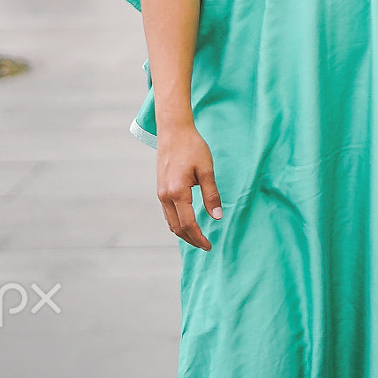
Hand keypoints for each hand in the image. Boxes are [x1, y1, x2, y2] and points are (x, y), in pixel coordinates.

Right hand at [156, 120, 220, 250]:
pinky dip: (177, 222)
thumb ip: (211, 195)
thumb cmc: (193, 147)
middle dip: (191, 239)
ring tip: (198, 237)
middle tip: (205, 245)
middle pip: (176, 228)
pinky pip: (167, 213)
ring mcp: (160, 194)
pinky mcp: (160, 189)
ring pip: (170, 222)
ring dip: (183, 233)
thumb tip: (217, 217)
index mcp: (177, 192)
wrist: (173, 132)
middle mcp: (165, 196)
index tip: (209, 245)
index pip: (188, 224)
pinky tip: (187, 223)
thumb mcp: (207, 170)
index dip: (199, 237)